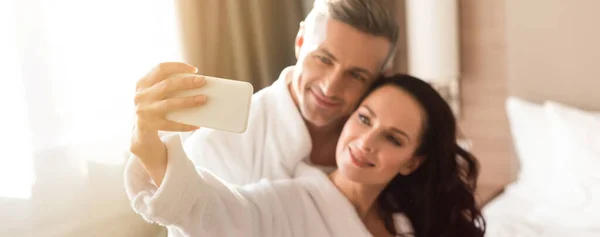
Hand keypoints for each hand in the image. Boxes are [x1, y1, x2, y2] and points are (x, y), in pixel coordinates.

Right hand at [130, 62, 205, 185]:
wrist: (140, 130)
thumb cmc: (154, 106)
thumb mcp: (154, 93)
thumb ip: (167, 86)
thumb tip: (196, 83)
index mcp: (142, 83)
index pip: (160, 68)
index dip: (178, 66)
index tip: (194, 70)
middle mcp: (141, 96)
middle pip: (167, 85)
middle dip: (187, 82)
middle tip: (202, 81)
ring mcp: (144, 111)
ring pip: (169, 104)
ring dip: (188, 101)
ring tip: (203, 99)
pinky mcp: (150, 125)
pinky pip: (171, 125)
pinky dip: (185, 125)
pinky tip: (197, 125)